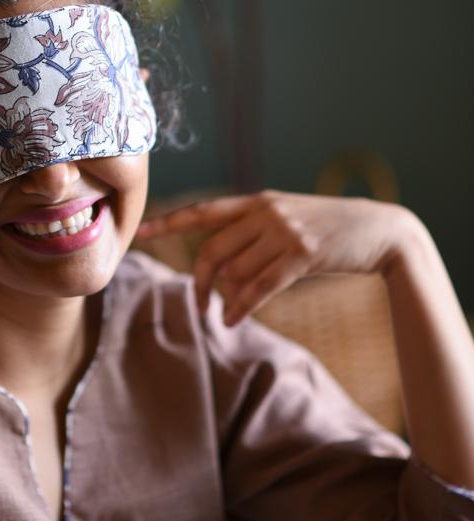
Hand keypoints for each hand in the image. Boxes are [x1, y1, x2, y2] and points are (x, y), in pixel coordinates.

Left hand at [135, 190, 414, 324]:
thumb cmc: (329, 228)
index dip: (170, 223)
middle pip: (213, 250)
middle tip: (196, 304)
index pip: (203, 211)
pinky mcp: (302, 255)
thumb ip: (253, 231)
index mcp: (257, 201)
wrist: (379, 230)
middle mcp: (266, 212)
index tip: (141, 232)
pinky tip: (232, 319)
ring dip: (226, 299)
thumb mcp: (287, 217)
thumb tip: (218, 267)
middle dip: (199, 282)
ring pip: (236, 272)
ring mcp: (284, 232)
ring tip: (224, 313)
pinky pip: (259, 287)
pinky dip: (241, 307)